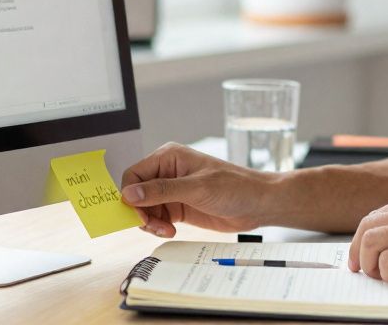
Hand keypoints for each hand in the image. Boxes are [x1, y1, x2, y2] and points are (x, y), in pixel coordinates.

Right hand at [120, 142, 271, 237]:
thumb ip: (162, 190)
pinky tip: (170, 230)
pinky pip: (156, 217)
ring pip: (144, 208)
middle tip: (153, 226)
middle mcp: (167, 172)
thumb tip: (129, 193)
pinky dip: (157, 227)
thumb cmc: (234, 187)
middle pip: (136, 193)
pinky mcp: (178, 207)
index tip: (137, 214)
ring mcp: (172, 190)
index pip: (134, 174)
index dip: (130, 195)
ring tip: (165, 230)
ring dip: (149, 222)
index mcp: (169, 157)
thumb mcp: (196, 188)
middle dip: (140, 212)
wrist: (257, 204)